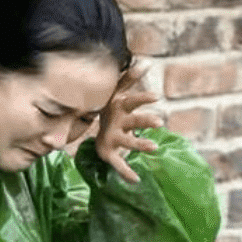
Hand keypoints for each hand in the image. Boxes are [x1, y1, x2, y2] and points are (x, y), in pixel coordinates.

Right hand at [95, 62, 163, 182]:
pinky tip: (136, 180)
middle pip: (133, 121)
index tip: (157, 96)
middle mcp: (116, 122)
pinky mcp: (108, 153)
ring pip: (127, 142)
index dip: (143, 98)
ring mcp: (112, 138)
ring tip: (155, 148)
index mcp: (119, 106)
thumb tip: (146, 61)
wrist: (81, 125)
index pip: (132, 100)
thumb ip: (130, 77)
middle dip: (145, 121)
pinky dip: (126, 173)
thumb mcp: (117, 91)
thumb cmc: (110, 107)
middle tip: (160, 122)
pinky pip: (118, 164)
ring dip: (140, 145)